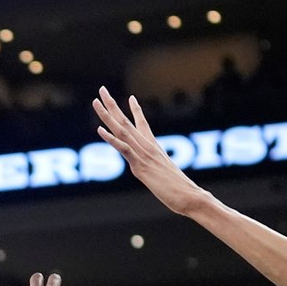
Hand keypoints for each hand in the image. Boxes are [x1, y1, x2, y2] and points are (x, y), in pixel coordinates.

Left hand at [93, 89, 205, 216]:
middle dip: (112, 105)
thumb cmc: (182, 191)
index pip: (143, 125)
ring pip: (122, 130)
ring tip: (96, 101)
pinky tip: (100, 130)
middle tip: (102, 89)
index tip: (130, 98)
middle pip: (126, 122)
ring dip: (107, 115)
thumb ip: (160, 172)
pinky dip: (111, 139)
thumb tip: (160, 176)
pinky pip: (124, 149)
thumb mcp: (167, 178)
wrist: (190, 196)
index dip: (135, 111)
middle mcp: (148, 147)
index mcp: (155, 148)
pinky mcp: (140, 166)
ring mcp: (144, 155)